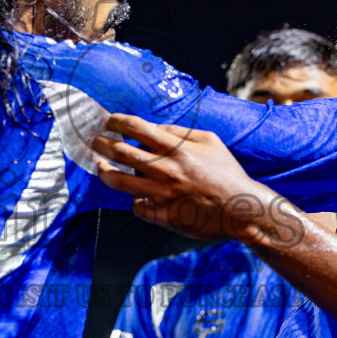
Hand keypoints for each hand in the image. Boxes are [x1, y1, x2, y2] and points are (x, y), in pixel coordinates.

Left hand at [90, 114, 301, 244]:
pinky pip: (137, 206)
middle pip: (120, 153)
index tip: (108, 121)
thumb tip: (155, 128)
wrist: (241, 210)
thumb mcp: (210, 141)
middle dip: (101, 144)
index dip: (116, 122)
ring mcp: (162, 195)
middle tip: (94, 140)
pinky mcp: (163, 216)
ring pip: (119, 182)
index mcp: (177, 149)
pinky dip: (134, 200)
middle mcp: (165, 170)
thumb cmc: (227, 173)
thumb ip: (180, 132)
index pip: (136, 128)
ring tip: (99, 166)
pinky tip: (136, 196)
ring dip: (104, 171)